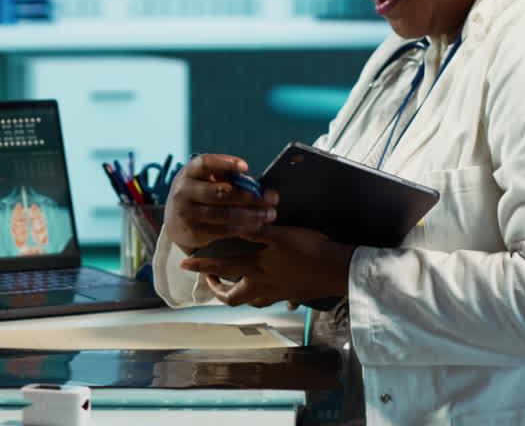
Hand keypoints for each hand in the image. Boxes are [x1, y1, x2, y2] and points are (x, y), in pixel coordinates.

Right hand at [164, 153, 278, 253]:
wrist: (174, 221)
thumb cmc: (199, 194)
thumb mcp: (204, 180)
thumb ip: (226, 179)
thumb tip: (254, 185)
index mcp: (189, 173)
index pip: (205, 163)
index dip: (225, 163)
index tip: (245, 167)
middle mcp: (184, 192)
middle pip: (220, 192)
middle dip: (249, 196)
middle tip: (272, 198)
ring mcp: (187, 213)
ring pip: (224, 213)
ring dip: (251, 214)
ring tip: (269, 214)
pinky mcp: (193, 232)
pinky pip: (222, 230)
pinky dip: (242, 228)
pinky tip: (256, 225)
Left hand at [178, 224, 354, 307]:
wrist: (338, 271)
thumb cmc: (311, 249)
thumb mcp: (280, 234)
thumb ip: (255, 229)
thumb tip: (233, 223)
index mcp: (257, 269)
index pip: (222, 268)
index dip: (201, 266)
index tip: (185, 264)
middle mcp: (263, 285)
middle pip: (232, 297)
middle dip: (216, 290)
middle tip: (209, 280)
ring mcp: (277, 294)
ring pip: (249, 301)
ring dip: (237, 294)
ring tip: (231, 285)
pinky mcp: (291, 296)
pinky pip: (268, 301)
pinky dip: (259, 296)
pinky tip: (262, 288)